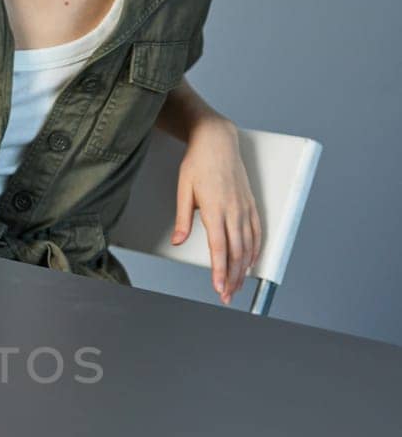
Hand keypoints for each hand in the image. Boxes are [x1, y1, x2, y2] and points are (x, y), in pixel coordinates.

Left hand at [171, 117, 261, 304]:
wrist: (217, 141)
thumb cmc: (198, 163)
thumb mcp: (183, 190)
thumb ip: (183, 219)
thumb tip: (179, 242)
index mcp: (215, 209)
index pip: (220, 249)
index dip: (221, 271)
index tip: (219, 288)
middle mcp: (234, 210)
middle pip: (236, 252)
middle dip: (233, 278)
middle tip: (227, 296)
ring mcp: (245, 207)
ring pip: (249, 245)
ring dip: (244, 268)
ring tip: (238, 285)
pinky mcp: (251, 203)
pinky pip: (257, 231)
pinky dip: (255, 249)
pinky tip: (251, 262)